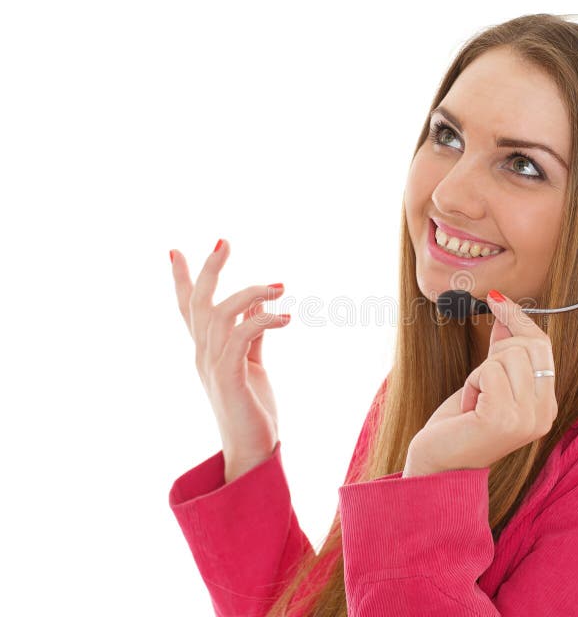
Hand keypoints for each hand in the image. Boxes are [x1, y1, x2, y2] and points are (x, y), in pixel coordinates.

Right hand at [170, 239, 290, 475]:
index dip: (182, 280)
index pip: (189, 309)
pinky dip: (264, 320)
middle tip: (223, 242)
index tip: (176, 251)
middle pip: (198, 303)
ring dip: (251, 293)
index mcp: (207, 351)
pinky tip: (286, 317)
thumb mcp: (252, 364)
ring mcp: (213, 366)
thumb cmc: (253, 408)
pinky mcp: (229, 378)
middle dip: (209, 269)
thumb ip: (251, 334)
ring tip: (280, 286)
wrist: (252, 451)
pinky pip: (241, 336)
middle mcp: (203, 355)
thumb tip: (260, 304)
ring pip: (221, 313)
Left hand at [403, 290, 556, 476]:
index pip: (543, 346)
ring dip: (480, 372)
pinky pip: (488, 371)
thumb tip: (506, 311)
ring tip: (475, 401)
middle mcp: (544, 414)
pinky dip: (472, 383)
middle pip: (528, 345)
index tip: (497, 300)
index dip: (520, 319)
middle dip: (496, 351)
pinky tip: (469, 408)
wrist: (438, 466)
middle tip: (479, 383)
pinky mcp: (504, 419)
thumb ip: (502, 350)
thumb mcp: (486, 382)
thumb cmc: (460, 426)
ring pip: (507, 355)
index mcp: (546, 406)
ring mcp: (527, 419)